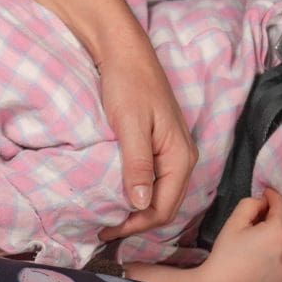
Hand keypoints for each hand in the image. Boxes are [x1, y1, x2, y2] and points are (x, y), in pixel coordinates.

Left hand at [0, 0, 197, 240]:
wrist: (122, 48)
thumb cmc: (127, 82)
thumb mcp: (129, 125)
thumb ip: (137, 165)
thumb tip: (141, 205)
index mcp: (180, 156)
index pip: (165, 209)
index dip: (137, 227)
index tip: (106, 232)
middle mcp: (180, 157)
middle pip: (163, 206)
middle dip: (135, 223)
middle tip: (100, 232)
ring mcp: (169, 151)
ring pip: (156, 194)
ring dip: (133, 210)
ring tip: (103, 218)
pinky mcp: (155, 144)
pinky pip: (149, 179)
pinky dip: (132, 193)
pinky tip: (112, 195)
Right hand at [197, 188, 281, 281]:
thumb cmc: (226, 255)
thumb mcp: (234, 222)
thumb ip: (251, 204)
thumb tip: (264, 202)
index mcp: (280, 231)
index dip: (273, 196)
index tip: (265, 194)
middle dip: (280, 216)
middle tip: (265, 216)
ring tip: (268, 237)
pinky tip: (270, 256)